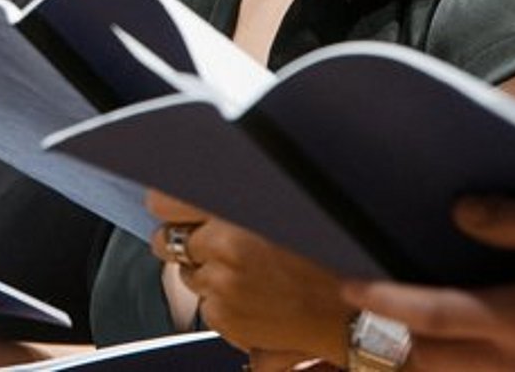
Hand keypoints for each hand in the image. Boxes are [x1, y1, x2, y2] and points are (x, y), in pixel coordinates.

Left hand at [147, 192, 350, 361]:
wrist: (351, 311)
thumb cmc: (323, 256)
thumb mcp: (279, 210)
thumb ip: (234, 201)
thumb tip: (195, 197)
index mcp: (235, 213)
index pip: (164, 202)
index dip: (168, 207)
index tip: (174, 211)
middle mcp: (224, 247)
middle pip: (166, 241)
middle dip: (182, 242)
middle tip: (210, 246)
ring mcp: (221, 285)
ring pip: (186, 276)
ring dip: (206, 274)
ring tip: (247, 275)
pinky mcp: (224, 317)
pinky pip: (205, 306)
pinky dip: (222, 303)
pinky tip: (254, 298)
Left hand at [345, 198, 514, 370]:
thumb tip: (461, 211)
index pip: (432, 314)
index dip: (383, 301)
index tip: (347, 285)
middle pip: (426, 359)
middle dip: (388, 337)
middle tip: (363, 307)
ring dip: (418, 357)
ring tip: (394, 328)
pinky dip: (454, 369)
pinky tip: (447, 348)